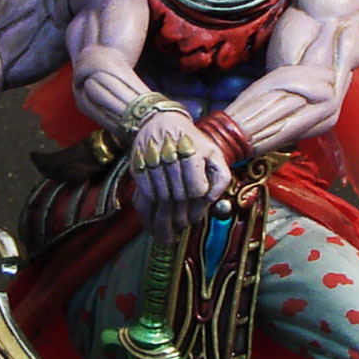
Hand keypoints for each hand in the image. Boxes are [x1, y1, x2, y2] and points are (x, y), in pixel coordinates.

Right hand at [128, 110, 231, 244]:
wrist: (161, 121)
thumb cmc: (192, 142)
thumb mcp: (214, 154)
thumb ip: (220, 178)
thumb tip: (209, 201)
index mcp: (192, 152)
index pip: (196, 189)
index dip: (197, 207)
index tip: (196, 216)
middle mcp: (170, 156)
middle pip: (176, 197)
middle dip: (179, 218)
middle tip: (181, 229)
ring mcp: (151, 162)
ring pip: (158, 201)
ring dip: (162, 222)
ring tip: (167, 237)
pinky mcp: (138, 168)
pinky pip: (141, 197)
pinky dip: (147, 215)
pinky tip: (152, 227)